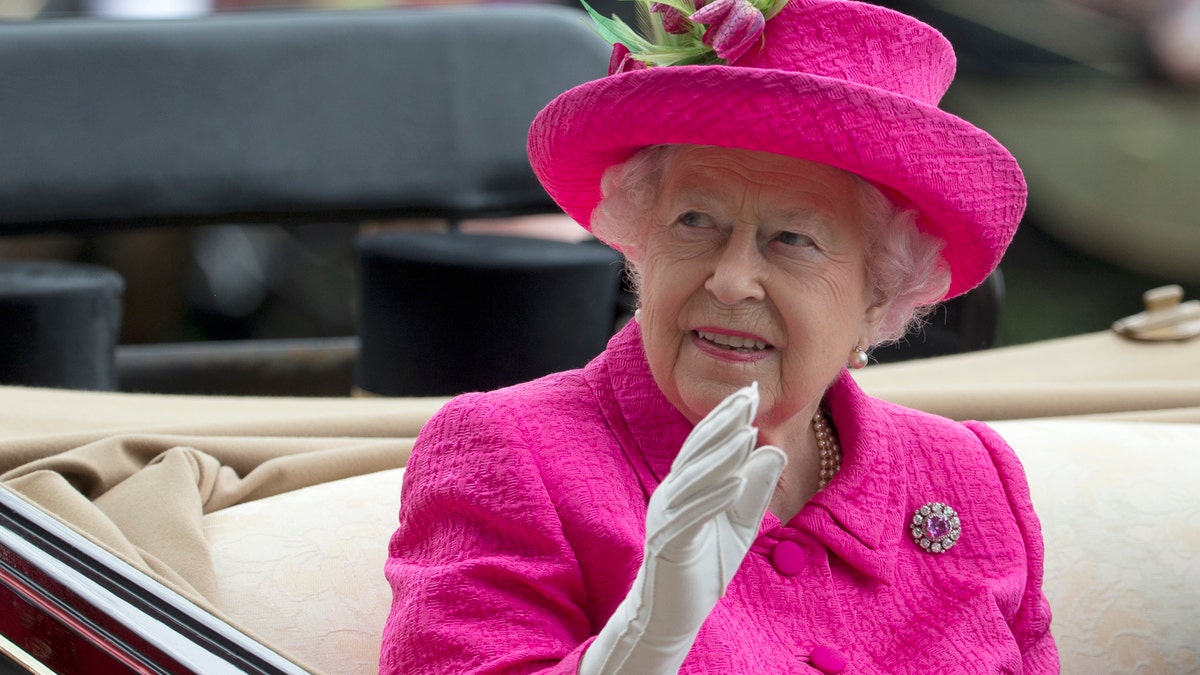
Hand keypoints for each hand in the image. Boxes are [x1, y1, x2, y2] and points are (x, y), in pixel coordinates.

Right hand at [579, 383, 785, 674]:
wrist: (673, 613)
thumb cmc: (705, 566)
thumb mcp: (741, 523)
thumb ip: (756, 489)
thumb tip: (775, 449)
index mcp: (684, 484)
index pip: (705, 443)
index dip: (726, 416)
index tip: (750, 391)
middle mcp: (670, 493)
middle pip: (698, 451)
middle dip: (724, 423)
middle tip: (748, 396)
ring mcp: (666, 517)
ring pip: (695, 479)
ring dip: (722, 456)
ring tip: (747, 433)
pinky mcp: (669, 543)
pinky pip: (693, 515)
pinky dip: (714, 497)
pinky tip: (735, 482)